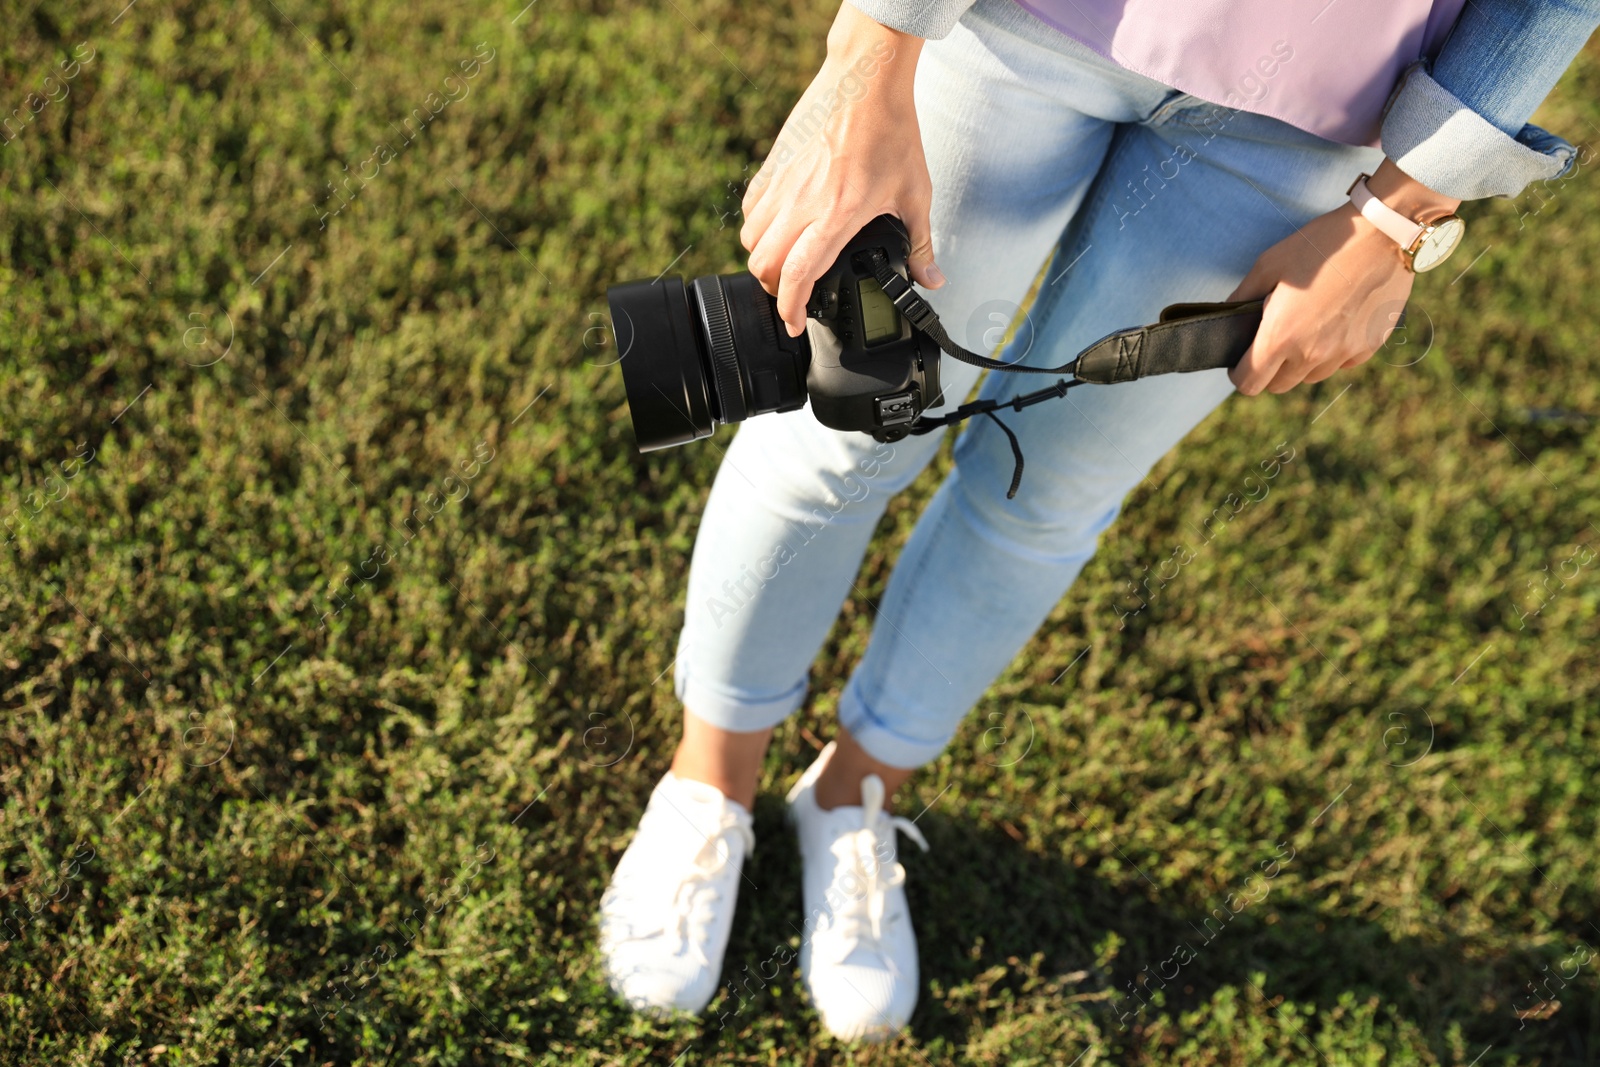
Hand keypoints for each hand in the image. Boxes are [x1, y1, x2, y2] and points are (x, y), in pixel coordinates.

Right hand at [740, 5, 939, 336]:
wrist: (867, 79)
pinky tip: (778, 229)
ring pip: (751, 238)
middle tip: (794, 296)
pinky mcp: (774, 165)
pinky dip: (757, 227)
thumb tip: (931, 281)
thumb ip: (920, 244)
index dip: (790, 307)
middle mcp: (802, 202)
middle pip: (763, 263)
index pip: (798, 274)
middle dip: (774, 289)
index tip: (794, 323)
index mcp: (836, 215)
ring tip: (785, 265)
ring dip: (763, 259)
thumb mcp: (915, 194)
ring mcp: (783, 183)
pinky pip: (750, 208)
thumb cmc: (891, 131)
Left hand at [1228, 160, 1459, 394]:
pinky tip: (1335, 322)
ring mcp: (1343, 354)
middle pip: (1278, 385)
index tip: (1243, 357)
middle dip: (1269, 369)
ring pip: (1310, 377)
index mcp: (1281, 336)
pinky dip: (1332, 352)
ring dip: (1301, 362)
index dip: (1240, 372)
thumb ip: (1242, 296)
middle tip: (1273, 338)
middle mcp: (1311, 354)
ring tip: (1306, 327)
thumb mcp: (1269, 264)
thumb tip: (1228, 316)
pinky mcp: (1368, 348)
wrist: (1383, 235)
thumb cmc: (1321, 244)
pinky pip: (1341, 364)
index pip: (1249, 384)